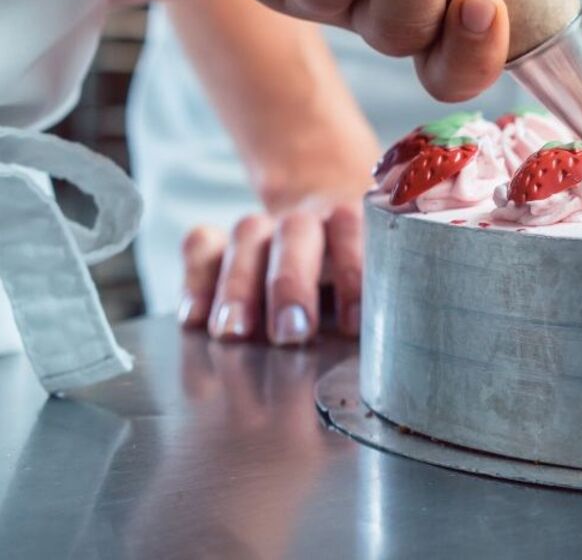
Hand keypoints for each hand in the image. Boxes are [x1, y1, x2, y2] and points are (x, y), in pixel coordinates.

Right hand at [177, 196, 364, 346]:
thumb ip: (374, 309)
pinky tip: (194, 320)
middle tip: (291, 334)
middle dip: (291, 284)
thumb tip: (386, 361)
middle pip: (295, 233)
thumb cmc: (355, 273)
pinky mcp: (222, 241)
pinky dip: (196, 279)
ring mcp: (261, 228)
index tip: (352, 324)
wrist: (324, 227)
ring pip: (246, 236)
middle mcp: (305, 221)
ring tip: (234, 333)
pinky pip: (201, 245)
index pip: (352, 230)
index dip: (353, 271)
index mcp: (351, 223)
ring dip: (239, 286)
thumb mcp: (373, 284)